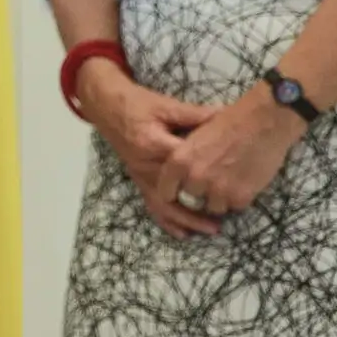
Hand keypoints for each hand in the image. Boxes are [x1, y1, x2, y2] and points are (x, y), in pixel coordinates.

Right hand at [73, 65, 221, 237]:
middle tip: (219, 222)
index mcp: (152, 143)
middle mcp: (144, 164)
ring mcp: (139, 174)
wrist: (106, 105)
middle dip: (196, 212)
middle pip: (173, 195)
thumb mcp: (166, 105)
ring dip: (184, 221)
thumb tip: (226, 116)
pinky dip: (166, 220)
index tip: (230, 182)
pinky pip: (151, 204)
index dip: (206, 174)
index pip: (183, 165)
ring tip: (207, 230)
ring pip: (161, 205)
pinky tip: (182, 233)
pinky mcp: (137, 178)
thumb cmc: (137, 103)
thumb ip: (195, 115)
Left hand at [157, 84, 305, 224]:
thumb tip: (180, 173)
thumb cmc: (230, 120)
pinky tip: (244, 182)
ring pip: (214, 207)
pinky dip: (239, 198)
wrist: (264, 119)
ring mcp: (219, 189)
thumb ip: (186, 157)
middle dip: (199, 195)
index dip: (173, 192)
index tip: (181, 191)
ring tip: (229, 183)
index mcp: (180, 161)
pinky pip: (235, 207)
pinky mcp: (241, 196)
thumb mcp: (196, 135)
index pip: (165, 191)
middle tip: (211, 185)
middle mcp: (196, 178)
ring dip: (220, 199)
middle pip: (191, 201)